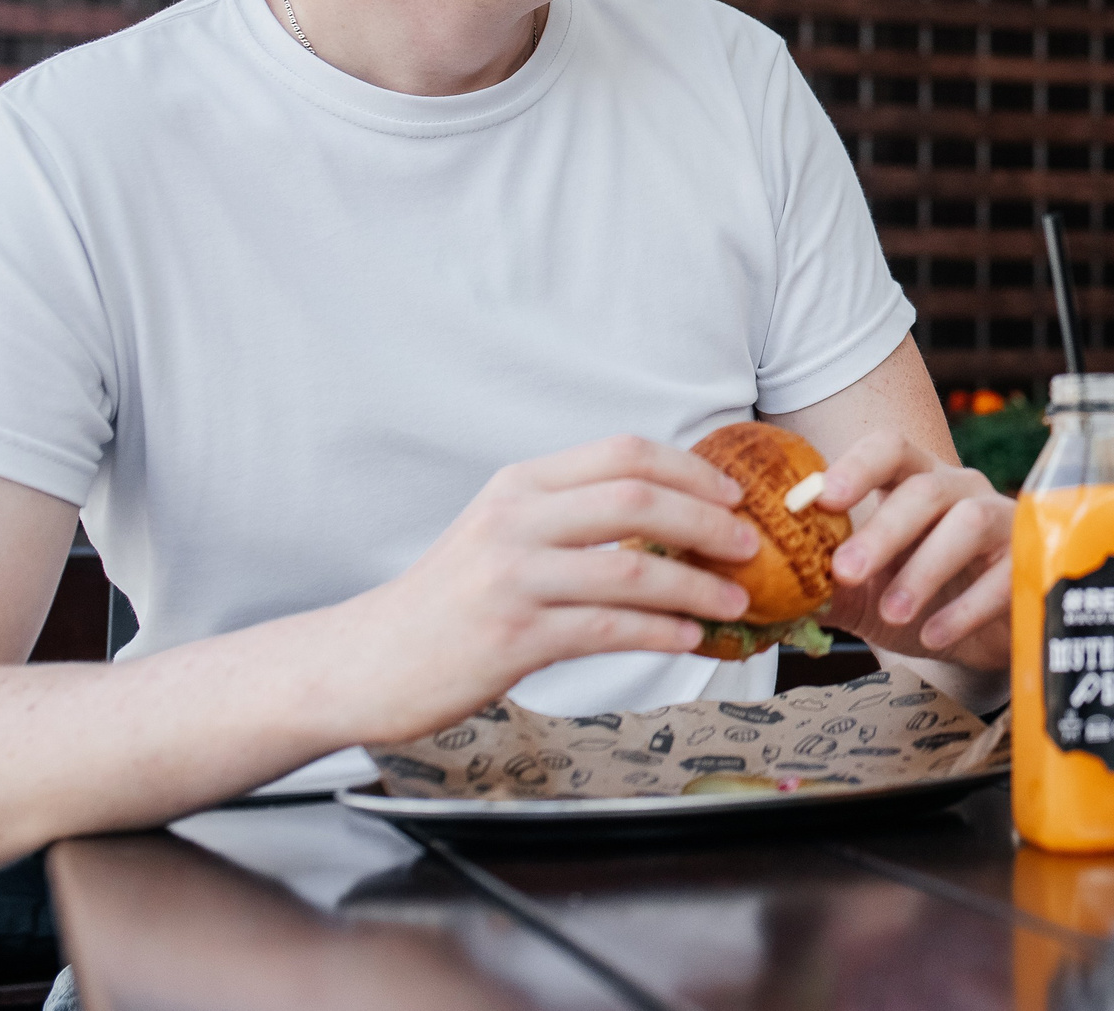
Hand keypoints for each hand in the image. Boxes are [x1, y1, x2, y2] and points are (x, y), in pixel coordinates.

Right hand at [324, 433, 759, 743]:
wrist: (365, 661)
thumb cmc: (449, 602)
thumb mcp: (503, 535)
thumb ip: (571, 518)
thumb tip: (671, 518)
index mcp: (519, 485)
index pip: (622, 453)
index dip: (689, 469)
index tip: (732, 493)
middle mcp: (514, 520)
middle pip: (637, 499)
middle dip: (708, 520)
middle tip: (749, 544)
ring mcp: (512, 578)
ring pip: (632, 568)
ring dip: (697, 585)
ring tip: (735, 600)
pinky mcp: (513, 638)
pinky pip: (609, 628)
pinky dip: (661, 631)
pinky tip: (690, 637)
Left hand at [813, 432, 1011, 670]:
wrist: (984, 638)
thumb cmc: (919, 598)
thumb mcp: (863, 595)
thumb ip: (822, 588)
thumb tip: (767, 597)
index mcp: (914, 480)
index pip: (888, 449)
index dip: (856, 466)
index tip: (820, 500)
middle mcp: (960, 489)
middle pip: (924, 489)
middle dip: (882, 530)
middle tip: (844, 571)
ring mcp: (1000, 520)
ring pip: (967, 523)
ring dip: (924, 569)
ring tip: (891, 614)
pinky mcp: (1028, 561)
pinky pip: (1002, 576)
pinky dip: (964, 608)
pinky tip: (933, 636)